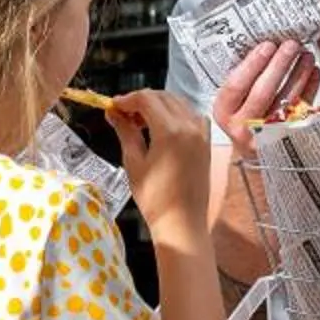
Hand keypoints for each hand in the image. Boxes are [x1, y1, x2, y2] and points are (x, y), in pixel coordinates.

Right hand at [107, 89, 210, 238]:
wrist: (182, 222)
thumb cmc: (154, 197)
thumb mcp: (134, 162)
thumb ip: (125, 132)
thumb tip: (113, 113)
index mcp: (171, 130)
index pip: (146, 99)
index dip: (127, 99)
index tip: (112, 106)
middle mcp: (190, 125)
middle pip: (162, 97)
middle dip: (141, 101)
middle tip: (123, 114)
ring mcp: (201, 132)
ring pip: (178, 103)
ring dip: (158, 105)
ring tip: (139, 121)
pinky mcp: (207, 141)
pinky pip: (191, 115)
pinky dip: (175, 113)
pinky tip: (162, 127)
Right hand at [208, 38, 319, 155]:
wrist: (255, 150)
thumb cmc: (243, 115)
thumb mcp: (232, 101)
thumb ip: (241, 79)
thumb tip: (262, 42)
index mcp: (225, 112)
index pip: (236, 86)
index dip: (252, 64)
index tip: (267, 45)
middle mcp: (243, 127)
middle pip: (262, 92)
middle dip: (279, 65)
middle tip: (291, 44)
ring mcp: (268, 135)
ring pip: (286, 100)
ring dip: (298, 74)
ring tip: (306, 54)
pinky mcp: (289, 137)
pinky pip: (302, 110)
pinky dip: (310, 88)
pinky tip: (314, 72)